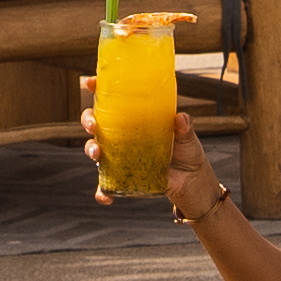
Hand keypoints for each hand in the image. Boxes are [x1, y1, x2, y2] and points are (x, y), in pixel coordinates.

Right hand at [82, 85, 223, 220]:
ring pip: (96, 149)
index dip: (97, 89)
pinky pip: (106, 185)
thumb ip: (184, 128)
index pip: (111, 100)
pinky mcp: (123, 178)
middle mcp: (122, 135)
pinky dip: (102, 191)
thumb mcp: (187, 137)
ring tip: (96, 154)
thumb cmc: (187, 151)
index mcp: (134, 118)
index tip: (91, 83)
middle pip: (96, 123)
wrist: (191, 181)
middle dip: (88, 121)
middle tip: (93, 125)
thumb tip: (180, 118)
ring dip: (91, 150)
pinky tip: (105, 197)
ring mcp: (120, 156)